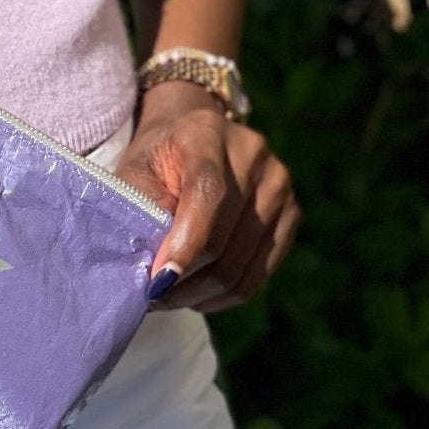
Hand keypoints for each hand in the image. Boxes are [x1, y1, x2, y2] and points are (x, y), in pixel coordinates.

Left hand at [114, 81, 299, 312]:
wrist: (196, 136)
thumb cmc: (159, 161)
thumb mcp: (136, 175)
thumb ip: (142, 215)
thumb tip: (155, 276)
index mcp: (206, 133)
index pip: (206, 193)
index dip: (184, 243)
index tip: (158, 283)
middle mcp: (252, 153)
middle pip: (222, 240)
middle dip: (182, 281)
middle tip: (152, 296)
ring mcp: (278, 182)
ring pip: (240, 267)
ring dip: (200, 294)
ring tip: (171, 294)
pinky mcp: (292, 212)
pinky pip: (258, 276)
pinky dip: (224, 295)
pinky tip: (198, 292)